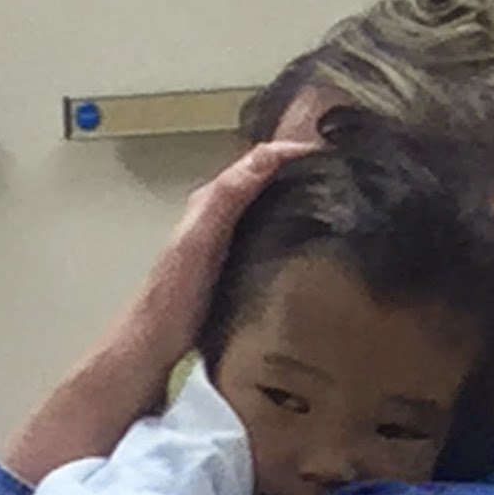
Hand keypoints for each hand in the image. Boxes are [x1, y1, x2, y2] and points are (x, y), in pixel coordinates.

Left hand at [130, 139, 313, 365]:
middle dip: (298, 169)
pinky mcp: (230, 263)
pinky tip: (303, 238)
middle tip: (338, 173)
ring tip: (330, 199)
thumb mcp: (199, 240)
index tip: (328, 154)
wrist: (155, 342)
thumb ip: (227, 198)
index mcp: (211, 201)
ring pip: (265, 203)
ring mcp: (224, 238)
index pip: (257, 161)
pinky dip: (286, 224)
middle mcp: (217, 214)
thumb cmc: (173, 296)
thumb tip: (265, 157)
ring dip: (294, 194)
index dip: (290, 152)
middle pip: (264, 178)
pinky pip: (264, 231)